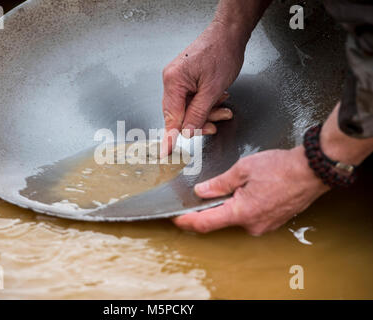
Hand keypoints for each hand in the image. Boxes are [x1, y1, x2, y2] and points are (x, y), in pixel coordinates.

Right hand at [161, 19, 247, 155]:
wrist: (229, 33)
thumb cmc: (222, 53)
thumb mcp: (213, 89)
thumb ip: (199, 113)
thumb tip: (187, 132)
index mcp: (174, 81)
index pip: (171, 117)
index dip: (169, 137)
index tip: (165, 153)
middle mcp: (171, 80)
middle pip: (180, 114)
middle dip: (200, 120)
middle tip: (218, 122)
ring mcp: (177, 79)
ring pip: (189, 108)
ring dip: (207, 111)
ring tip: (224, 107)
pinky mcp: (185, 78)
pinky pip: (192, 99)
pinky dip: (205, 103)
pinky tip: (218, 97)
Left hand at [173, 146, 329, 234]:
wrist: (312, 170)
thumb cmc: (282, 167)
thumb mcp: (243, 169)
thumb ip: (219, 183)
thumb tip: (201, 191)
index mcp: (242, 212)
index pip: (205, 223)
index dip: (187, 221)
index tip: (175, 218)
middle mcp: (252, 224)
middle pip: (220, 219)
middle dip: (211, 206)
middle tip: (209, 189)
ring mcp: (264, 225)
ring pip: (236, 217)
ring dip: (229, 204)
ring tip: (238, 184)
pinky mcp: (272, 222)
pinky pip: (250, 216)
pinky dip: (243, 206)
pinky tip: (249, 190)